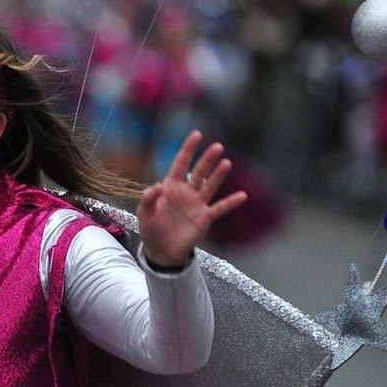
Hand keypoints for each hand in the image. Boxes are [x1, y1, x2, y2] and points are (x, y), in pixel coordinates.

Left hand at [136, 131, 249, 267]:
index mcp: (170, 188)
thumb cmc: (151, 230)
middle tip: (217, 146)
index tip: (197, 134)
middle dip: (207, 159)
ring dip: (218, 175)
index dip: (188, 149)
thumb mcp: (144, 214)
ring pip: (210, 186)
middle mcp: (186, 192)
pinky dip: (231, 202)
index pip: (180, 164)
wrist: (162, 252)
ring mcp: (197, 204)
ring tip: (226, 163)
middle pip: (199, 172)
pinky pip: (220, 208)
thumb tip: (157, 186)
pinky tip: (242, 195)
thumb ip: (148, 199)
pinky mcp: (205, 218)